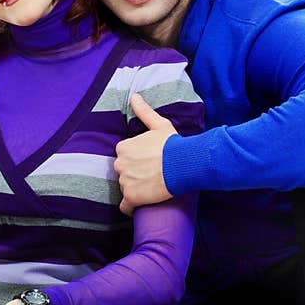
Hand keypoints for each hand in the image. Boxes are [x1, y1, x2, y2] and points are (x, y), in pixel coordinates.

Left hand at [115, 93, 177, 214]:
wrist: (184, 164)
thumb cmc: (173, 144)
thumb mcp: (159, 125)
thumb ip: (144, 111)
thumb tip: (134, 97)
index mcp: (123, 147)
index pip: (124, 156)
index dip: (136, 160)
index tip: (147, 163)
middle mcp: (120, 164)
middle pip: (123, 172)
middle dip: (133, 175)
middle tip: (151, 176)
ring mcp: (125, 181)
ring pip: (125, 188)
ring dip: (134, 190)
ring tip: (151, 188)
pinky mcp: (132, 197)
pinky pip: (125, 207)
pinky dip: (130, 208)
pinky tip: (138, 206)